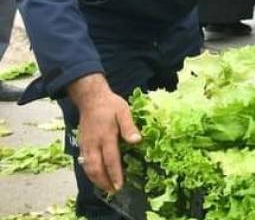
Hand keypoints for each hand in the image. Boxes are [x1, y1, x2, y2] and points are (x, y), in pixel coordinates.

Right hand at [67, 74, 139, 193]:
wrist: (90, 98)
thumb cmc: (110, 105)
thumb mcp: (124, 111)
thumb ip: (129, 127)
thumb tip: (137, 141)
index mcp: (106, 136)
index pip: (110, 160)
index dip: (115, 174)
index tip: (120, 185)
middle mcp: (93, 143)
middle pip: (96, 168)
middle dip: (104, 181)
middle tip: (114, 191)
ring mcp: (85, 144)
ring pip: (88, 167)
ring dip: (96, 179)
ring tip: (105, 187)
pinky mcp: (82, 144)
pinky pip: (83, 162)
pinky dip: (89, 172)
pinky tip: (95, 176)